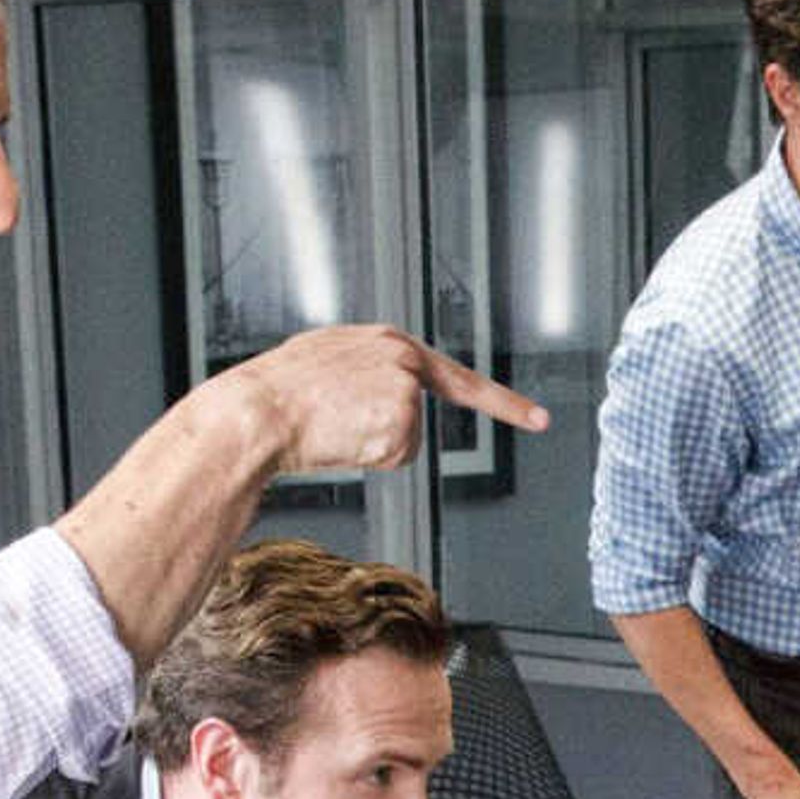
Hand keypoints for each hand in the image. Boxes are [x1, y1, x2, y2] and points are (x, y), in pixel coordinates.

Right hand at [224, 323, 548, 477]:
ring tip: (333, 425)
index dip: (502, 402)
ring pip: (405, 441)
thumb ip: (367, 370)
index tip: (539, 419)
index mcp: (387, 342)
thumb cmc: (281, 390)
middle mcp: (403, 360)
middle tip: (400, 423)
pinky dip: (369, 457)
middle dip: (412, 428)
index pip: (455, 376)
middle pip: (420, 415)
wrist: (260, 409)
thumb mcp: (327, 361)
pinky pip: (395, 457)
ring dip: (371, 444)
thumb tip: (379, 394)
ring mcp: (404, 389)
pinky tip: (340, 437)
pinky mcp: (400, 419)